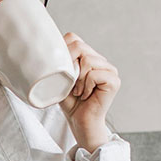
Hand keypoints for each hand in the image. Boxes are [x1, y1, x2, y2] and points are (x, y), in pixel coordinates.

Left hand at [57, 32, 120, 150]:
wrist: (79, 122)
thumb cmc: (69, 102)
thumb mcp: (59, 77)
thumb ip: (59, 61)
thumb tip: (47, 47)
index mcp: (89, 56)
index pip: (73, 38)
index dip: (63, 52)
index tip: (61, 72)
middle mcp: (101, 60)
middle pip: (79, 46)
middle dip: (69, 67)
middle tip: (70, 85)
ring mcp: (110, 69)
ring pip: (87, 60)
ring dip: (78, 79)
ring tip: (78, 91)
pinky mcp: (114, 80)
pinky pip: (94, 74)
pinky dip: (86, 85)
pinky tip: (85, 94)